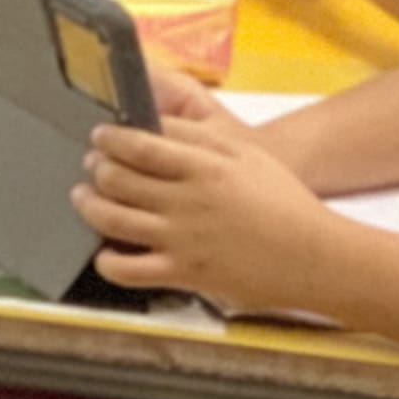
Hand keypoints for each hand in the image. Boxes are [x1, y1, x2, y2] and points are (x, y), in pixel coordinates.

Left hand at [74, 84, 345, 313]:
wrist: (315, 256)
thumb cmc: (283, 201)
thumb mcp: (247, 156)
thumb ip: (200, 137)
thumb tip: (154, 124)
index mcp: (204, 167)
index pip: (139, 145)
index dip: (109, 138)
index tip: (99, 136)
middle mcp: (186, 202)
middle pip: (117, 179)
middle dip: (96, 169)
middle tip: (91, 166)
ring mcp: (180, 240)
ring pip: (111, 220)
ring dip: (88, 206)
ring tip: (83, 197)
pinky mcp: (182, 274)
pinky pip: (127, 271)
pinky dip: (106, 261)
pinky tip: (104, 252)